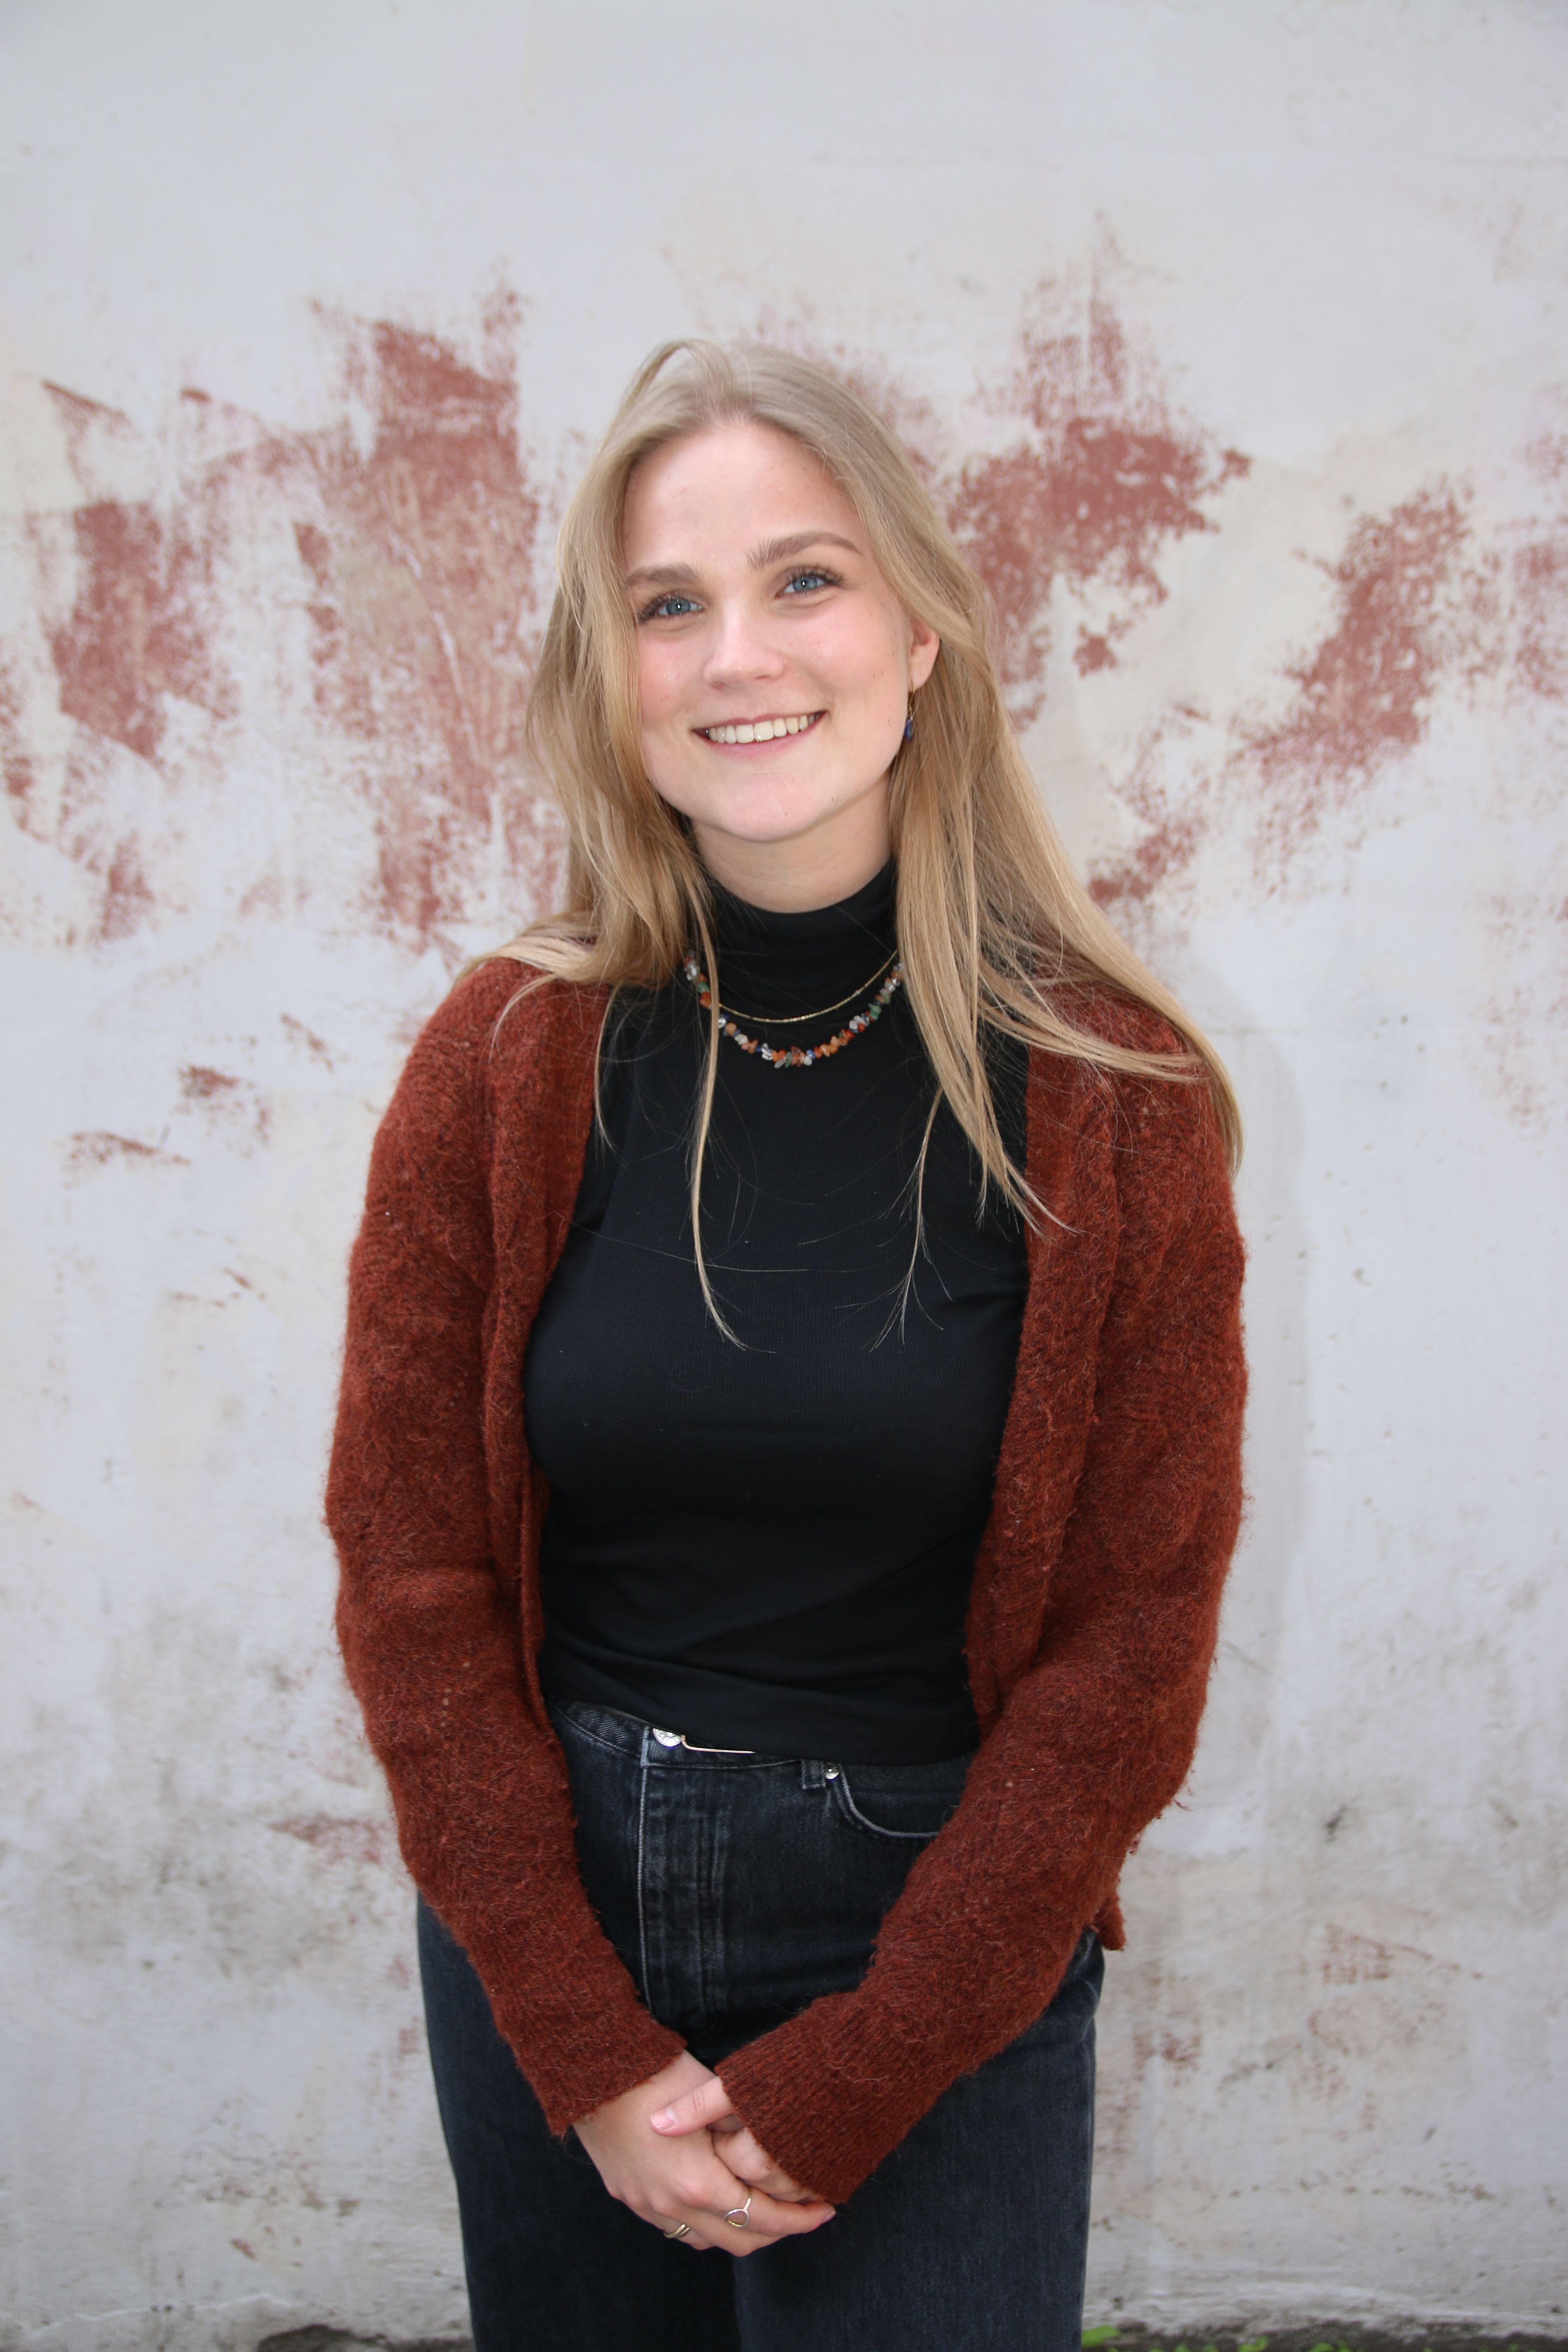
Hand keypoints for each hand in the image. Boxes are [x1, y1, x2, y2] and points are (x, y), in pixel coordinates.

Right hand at [575, 2050, 833, 2255]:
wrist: (591, 2070)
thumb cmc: (656, 2072)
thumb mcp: (713, 2091)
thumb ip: (746, 2126)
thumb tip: (779, 2139)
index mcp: (699, 2184)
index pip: (763, 2218)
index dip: (799, 2218)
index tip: (826, 2209)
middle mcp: (673, 2205)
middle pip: (738, 2240)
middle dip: (778, 2231)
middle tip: (804, 2214)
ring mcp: (647, 2205)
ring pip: (706, 2240)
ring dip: (740, 2231)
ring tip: (766, 2209)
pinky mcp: (630, 2195)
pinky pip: (676, 2228)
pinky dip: (705, 2225)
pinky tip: (719, 2204)